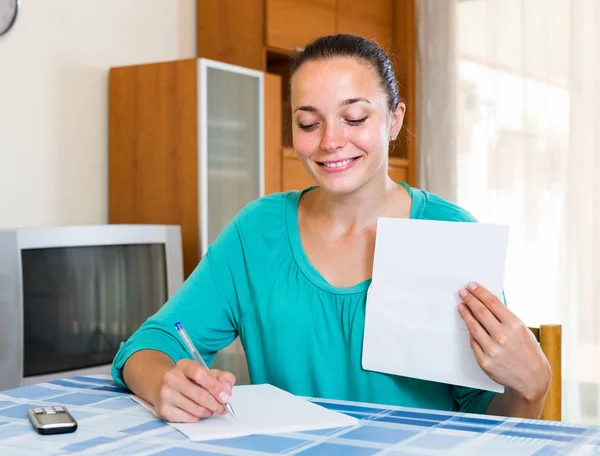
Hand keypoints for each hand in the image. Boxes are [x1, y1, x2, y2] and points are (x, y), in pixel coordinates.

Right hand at [154, 359, 235, 422]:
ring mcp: (165, 395)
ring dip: (208, 411)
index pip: (201, 374)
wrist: (161, 386)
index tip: (225, 396)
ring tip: (211, 409)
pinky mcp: (163, 410)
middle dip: (216, 404)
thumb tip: (227, 390)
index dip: (215, 386)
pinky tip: (197, 412)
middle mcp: (171, 378)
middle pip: (200, 395)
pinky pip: (188, 418)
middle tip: (222, 407)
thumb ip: (221, 377)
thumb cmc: (188, 380)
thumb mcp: (205, 372)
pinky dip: (197, 417)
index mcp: (183, 365)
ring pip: (196, 409)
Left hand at [457, 282, 550, 402]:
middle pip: (480, 312)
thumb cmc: (528, 351)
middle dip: (469, 299)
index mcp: (515, 325)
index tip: (471, 285)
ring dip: (465, 313)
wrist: (532, 379)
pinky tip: (468, 325)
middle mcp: (503, 336)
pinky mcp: (484, 361)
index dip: (480, 292)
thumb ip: (505, 317)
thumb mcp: (522, 330)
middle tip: (462, 292)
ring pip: (473, 326)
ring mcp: (492, 349)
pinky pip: (473, 342)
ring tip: (461, 306)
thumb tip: (486, 301)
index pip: (492, 303)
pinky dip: (470, 332)